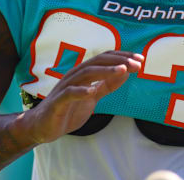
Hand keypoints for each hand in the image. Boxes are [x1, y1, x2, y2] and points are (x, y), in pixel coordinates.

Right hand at [20, 50, 142, 143]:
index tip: (141, 59)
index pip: (104, 58)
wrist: (42, 127)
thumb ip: (106, 85)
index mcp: (83, 73)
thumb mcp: (92, 96)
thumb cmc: (67, 109)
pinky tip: (92, 91)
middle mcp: (74, 76)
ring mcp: (65, 87)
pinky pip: (69, 94)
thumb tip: (125, 72)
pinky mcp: (57, 102)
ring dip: (104, 71)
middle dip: (118, 61)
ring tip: (122, 70)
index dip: (122, 57)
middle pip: (97, 62)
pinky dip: (80, 91)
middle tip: (137, 64)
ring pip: (86, 74)